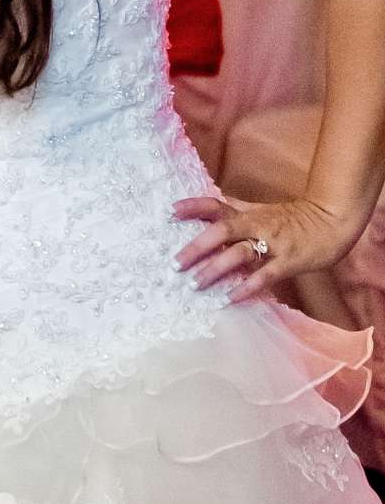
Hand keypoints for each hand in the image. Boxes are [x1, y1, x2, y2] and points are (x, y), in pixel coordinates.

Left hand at [173, 193, 361, 301]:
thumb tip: (206, 213)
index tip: (170, 212)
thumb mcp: (261, 211)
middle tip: (175, 264)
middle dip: (196, 247)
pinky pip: (265, 275)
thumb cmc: (293, 219)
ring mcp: (273, 243)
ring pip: (239, 254)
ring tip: (195, 284)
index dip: (193, 207)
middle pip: (221, 232)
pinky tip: (230, 298)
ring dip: (216, 269)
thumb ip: (235, 214)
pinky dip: (247, 286)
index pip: (215, 205)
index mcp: (247, 214)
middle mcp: (256, 225)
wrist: (333, 221)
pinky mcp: (288, 260)